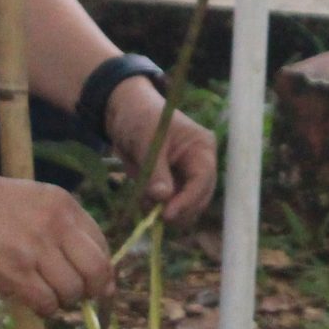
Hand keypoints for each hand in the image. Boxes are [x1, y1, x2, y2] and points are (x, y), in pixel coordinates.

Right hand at [0, 169, 114, 316]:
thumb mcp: (38, 200)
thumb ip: (67, 230)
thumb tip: (98, 276)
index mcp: (65, 205)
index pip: (102, 246)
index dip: (102, 271)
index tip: (95, 283)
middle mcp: (56, 224)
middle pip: (96, 271)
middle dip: (93, 290)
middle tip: (77, 295)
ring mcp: (35, 248)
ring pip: (72, 291)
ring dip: (64, 300)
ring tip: (47, 294)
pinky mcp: (14, 271)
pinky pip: (45, 302)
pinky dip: (45, 309)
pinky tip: (33, 300)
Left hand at [105, 79, 218, 224]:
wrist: (125, 113)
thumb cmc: (140, 117)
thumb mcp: (146, 141)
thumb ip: (155, 170)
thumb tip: (163, 197)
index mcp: (201, 148)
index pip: (203, 180)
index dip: (188, 200)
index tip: (167, 215)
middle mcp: (200, 165)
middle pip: (199, 199)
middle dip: (177, 209)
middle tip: (153, 214)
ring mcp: (186, 177)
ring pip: (184, 207)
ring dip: (163, 209)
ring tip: (142, 197)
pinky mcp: (173, 185)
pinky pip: (168, 205)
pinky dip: (155, 206)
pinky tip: (142, 196)